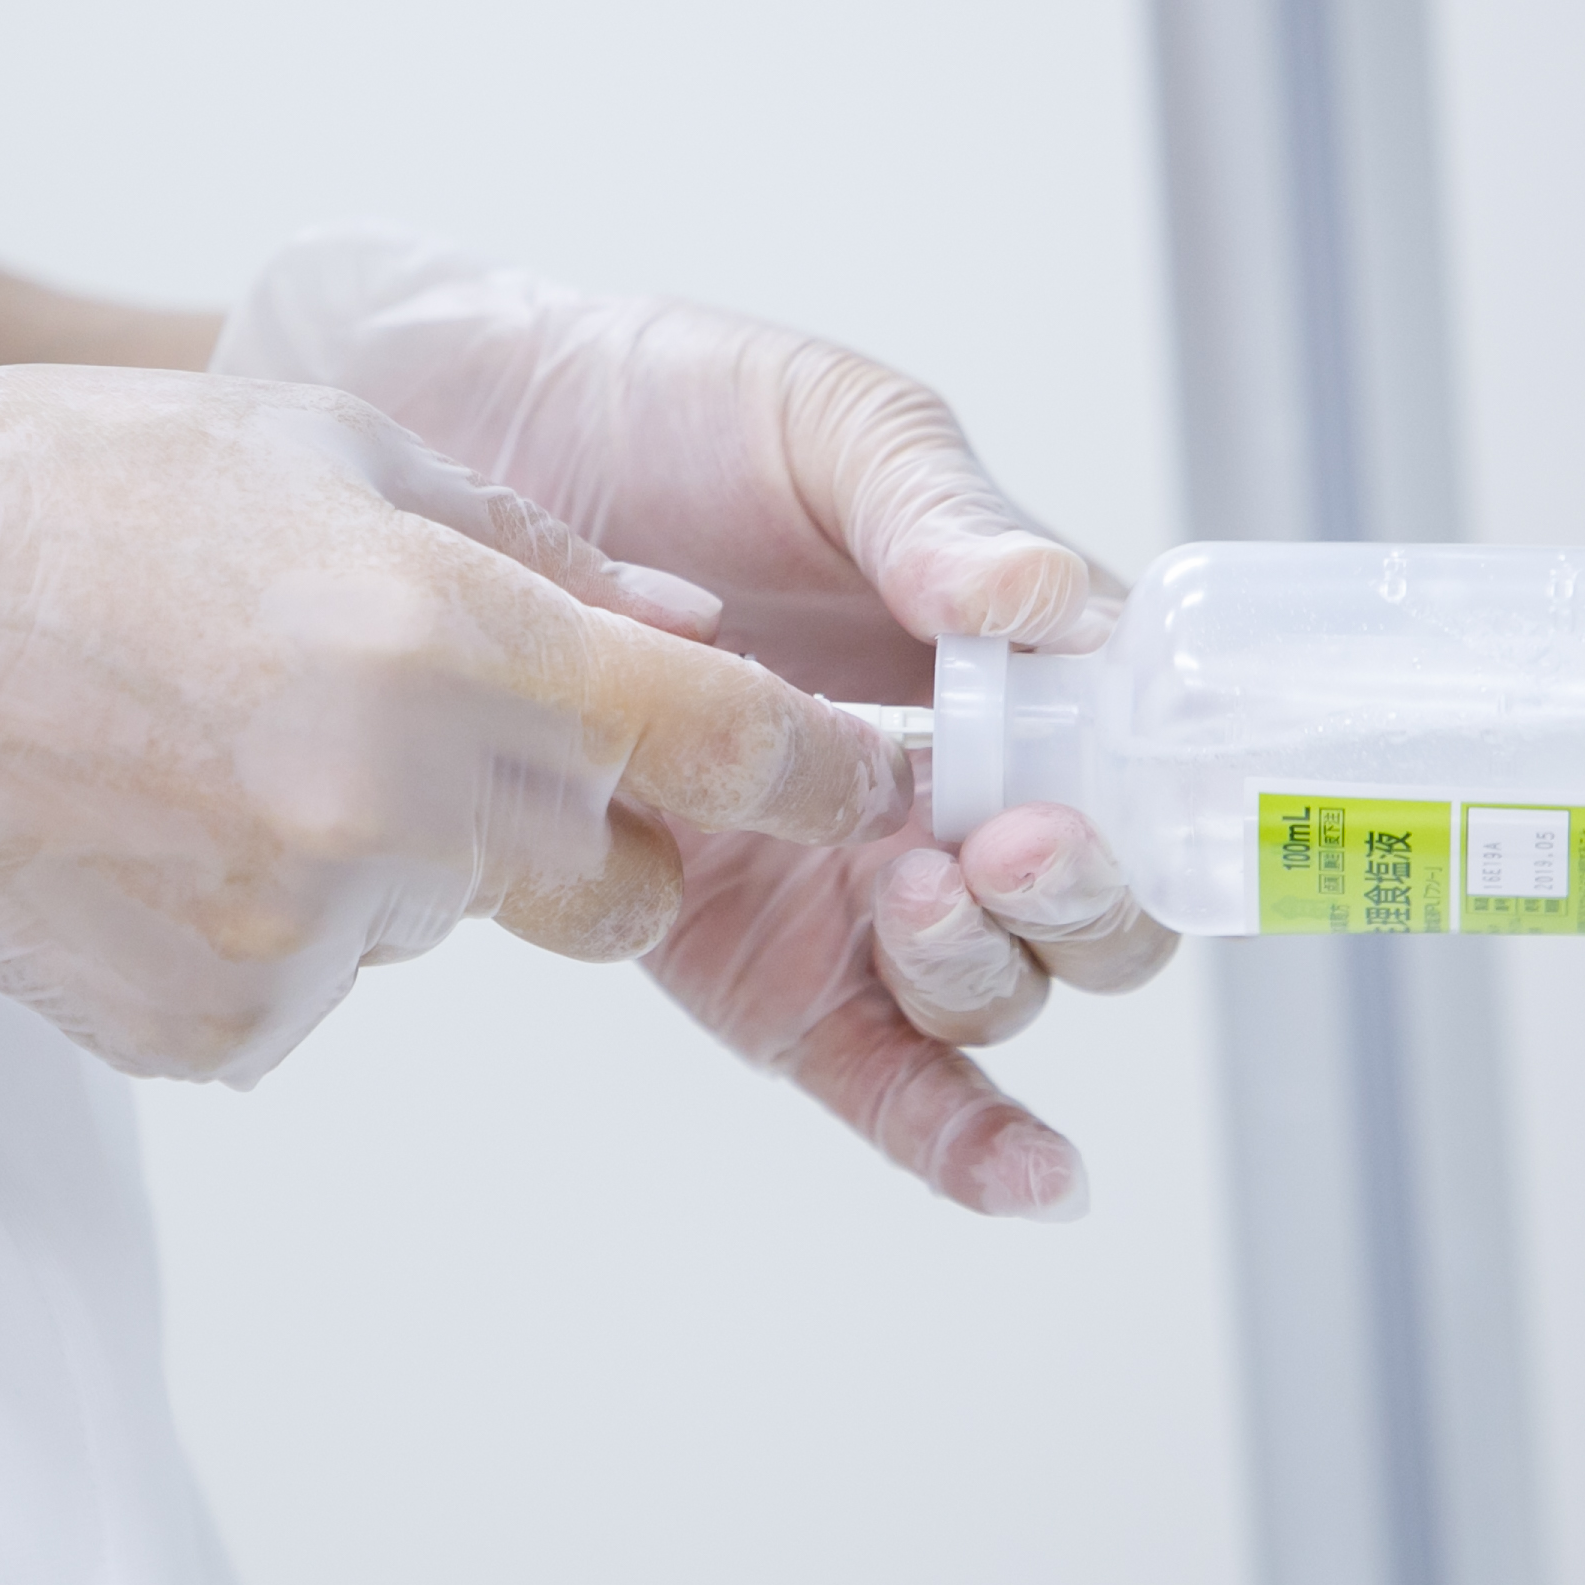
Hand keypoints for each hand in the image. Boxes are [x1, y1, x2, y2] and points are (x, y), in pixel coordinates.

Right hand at [0, 367, 908, 1082]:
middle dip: (587, 822)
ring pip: (451, 927)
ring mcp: (298, 933)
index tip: (861, 781)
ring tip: (242, 746)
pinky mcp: (215, 1024)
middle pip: (616, 878)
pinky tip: (174, 821)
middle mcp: (390, 803)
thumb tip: (687, 635)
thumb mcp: (327, 448)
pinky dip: (282, 920)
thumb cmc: (72, 499)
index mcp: (436, 633)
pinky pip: (319, 988)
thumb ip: (535, 553)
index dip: (815, 769)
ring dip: (400, 856)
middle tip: (451, 731)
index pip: (714, 738)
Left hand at [213, 228, 1173, 1209]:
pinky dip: (958, 1134)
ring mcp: (839, 876)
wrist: (446, 443)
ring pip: (980, 989)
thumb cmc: (645, 408)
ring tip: (899, 891)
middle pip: (1080, 906)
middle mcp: (934, 780)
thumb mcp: (820, 420)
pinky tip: (1028, 1176)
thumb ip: (937, 510)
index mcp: (995, 658)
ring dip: (979, 974)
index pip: (1133, 767)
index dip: (1138, 803)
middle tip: (989, 847)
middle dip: (1072, 903)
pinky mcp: (738, 946)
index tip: (1071, 789)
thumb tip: (1041, 606)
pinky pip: (871, 1066)